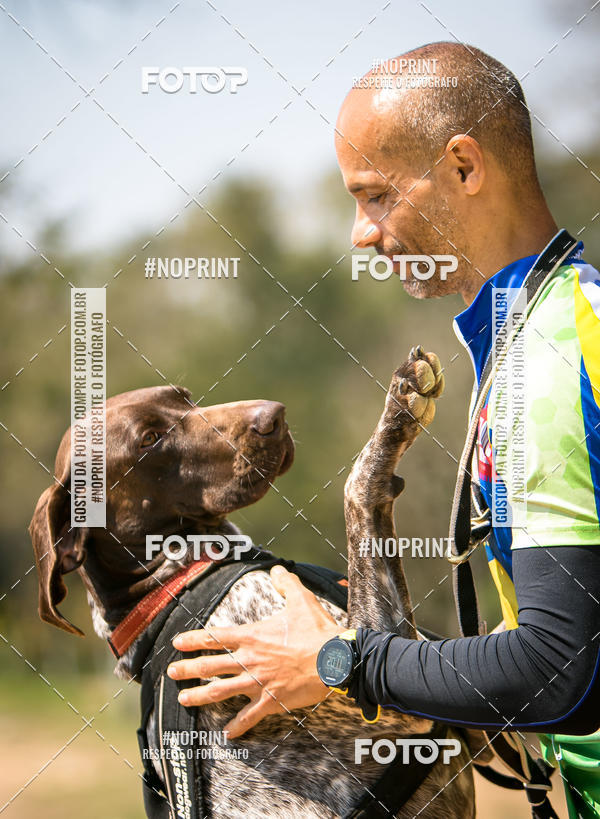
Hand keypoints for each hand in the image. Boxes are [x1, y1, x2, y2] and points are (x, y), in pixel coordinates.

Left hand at [167, 565, 341, 737]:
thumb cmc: (317, 630)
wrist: (335, 659)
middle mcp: (250, 659)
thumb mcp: (301, 600)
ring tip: (184, 699)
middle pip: (210, 665)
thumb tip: (276, 569)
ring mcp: (259, 682)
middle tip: (172, 673)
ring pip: (221, 691)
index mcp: (253, 636)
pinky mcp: (271, 701)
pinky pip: (249, 716)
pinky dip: (237, 726)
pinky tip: (227, 734)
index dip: (193, 640)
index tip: (177, 643)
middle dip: (187, 669)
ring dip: (200, 696)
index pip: (216, 637)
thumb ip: (286, 583)